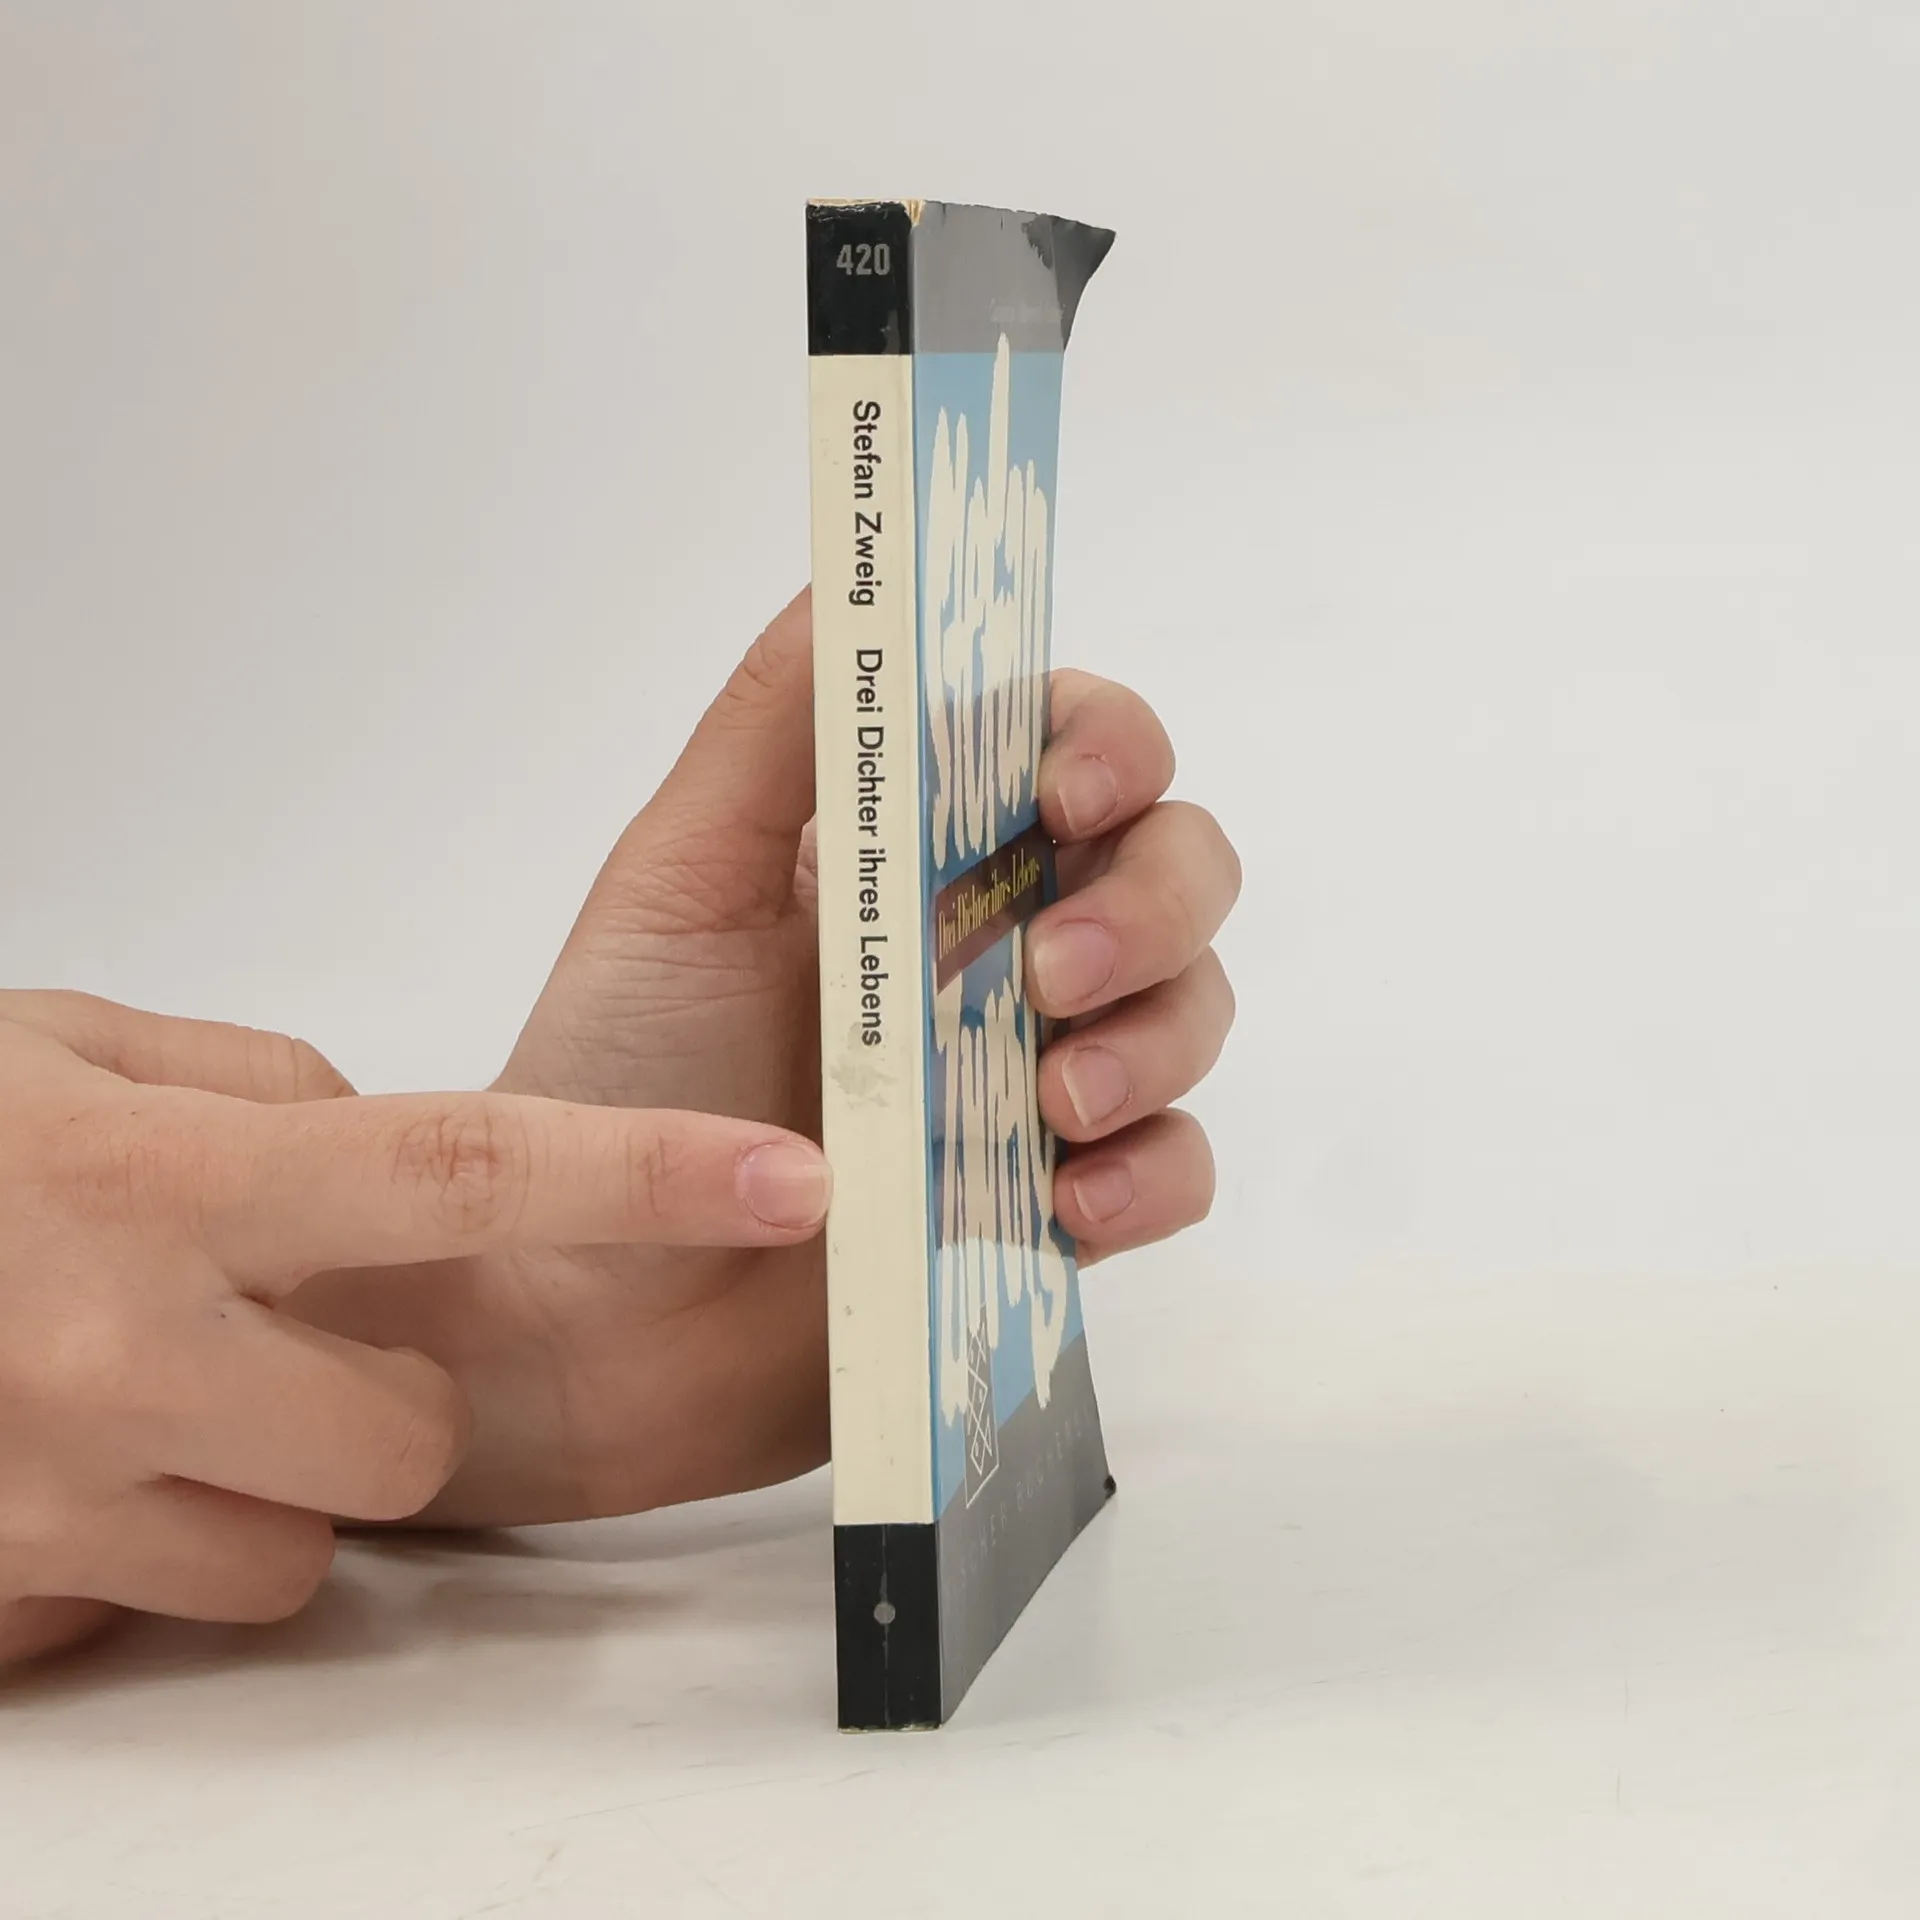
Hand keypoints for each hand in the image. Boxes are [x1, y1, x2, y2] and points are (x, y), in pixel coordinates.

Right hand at [0, 992, 830, 1665]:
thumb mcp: (68, 1056)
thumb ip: (256, 1090)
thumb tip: (379, 1137)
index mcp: (164, 1181)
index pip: (461, 1165)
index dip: (645, 1177)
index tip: (794, 1178)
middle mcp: (118, 1349)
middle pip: (409, 1431)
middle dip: (389, 1391)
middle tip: (291, 1327)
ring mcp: (52, 1494)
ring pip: (302, 1548)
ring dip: (272, 1478)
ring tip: (162, 1389)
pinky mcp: (1, 1596)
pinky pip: (172, 1601)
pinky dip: (165, 1543)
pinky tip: (81, 1456)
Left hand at [293, 590, 1239, 1528]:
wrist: (580, 1319)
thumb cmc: (613, 1077)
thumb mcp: (677, 879)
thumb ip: (778, 728)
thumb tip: (862, 574)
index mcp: (917, 849)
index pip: (1072, 745)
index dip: (1108, 743)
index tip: (1072, 791)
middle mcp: (997, 947)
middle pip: (1172, 866)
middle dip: (1152, 902)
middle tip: (1057, 973)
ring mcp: (1033, 1078)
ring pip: (1193, 1009)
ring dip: (1159, 1039)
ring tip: (1055, 1106)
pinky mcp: (1050, 1208)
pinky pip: (1174, 1170)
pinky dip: (1155, 1177)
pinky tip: (1074, 1207)